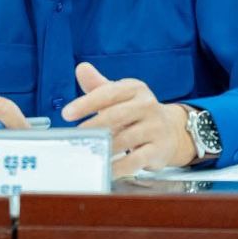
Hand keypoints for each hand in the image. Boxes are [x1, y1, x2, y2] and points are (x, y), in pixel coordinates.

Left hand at [60, 62, 194, 177]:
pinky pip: (135, 160)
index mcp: (135, 88)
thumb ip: (97, 85)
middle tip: (75, 136)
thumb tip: (81, 68)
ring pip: (124, 139)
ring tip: (86, 153)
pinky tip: (105, 169)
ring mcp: (155, 128)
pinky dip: (118, 167)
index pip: (108, 93)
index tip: (66, 114)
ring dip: (103, 147)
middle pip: (116, 115)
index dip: (86, 103)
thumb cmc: (135, 112)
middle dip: (92, 126)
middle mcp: (147, 105)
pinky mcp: (158, 150)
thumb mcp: (118, 95)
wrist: (170, 131)